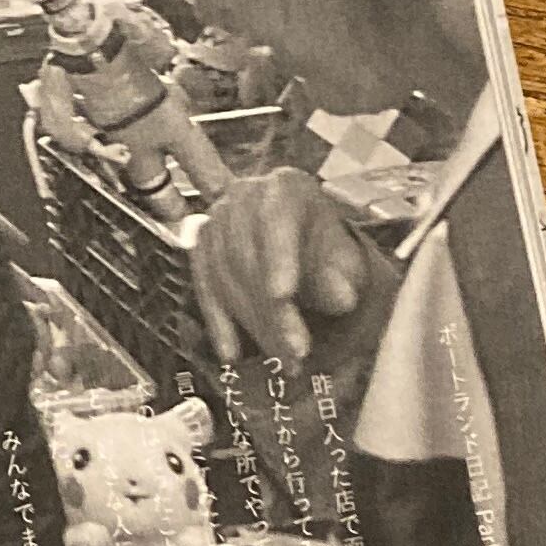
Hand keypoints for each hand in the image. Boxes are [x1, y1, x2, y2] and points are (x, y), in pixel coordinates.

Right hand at [192, 168, 384, 367]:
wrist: (300, 236)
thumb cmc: (325, 246)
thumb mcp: (346, 257)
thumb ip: (343, 276)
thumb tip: (339, 298)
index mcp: (285, 188)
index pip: (277, 223)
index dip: (279, 259)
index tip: (283, 295)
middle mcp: (242, 197)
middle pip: (248, 257)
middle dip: (271, 310)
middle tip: (294, 351)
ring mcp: (215, 220)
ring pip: (226, 277)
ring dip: (252, 323)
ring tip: (280, 357)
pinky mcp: (199, 247)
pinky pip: (204, 288)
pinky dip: (218, 322)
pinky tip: (232, 352)